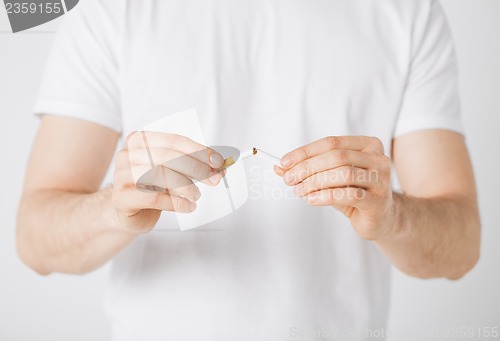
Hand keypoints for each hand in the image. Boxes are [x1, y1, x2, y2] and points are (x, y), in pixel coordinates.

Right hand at [112, 131, 224, 233]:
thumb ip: (193, 165)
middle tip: (214, 180)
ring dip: (186, 186)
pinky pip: (154, 198)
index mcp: (140, 140)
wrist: (127, 212)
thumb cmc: (152, 187)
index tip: (219, 162)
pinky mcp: (121, 198)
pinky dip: (177, 203)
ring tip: (197, 195)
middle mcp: (127, 154)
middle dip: (196, 168)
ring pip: (161, 175)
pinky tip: (188, 207)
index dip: (199, 150)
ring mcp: (121, 175)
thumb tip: (221, 166)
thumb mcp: (172, 171)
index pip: (174, 141)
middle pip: (168, 156)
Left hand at [275, 136, 395, 239]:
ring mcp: (381, 179)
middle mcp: (378, 158)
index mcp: (367, 145)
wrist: (381, 217)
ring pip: (343, 173)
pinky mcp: (378, 200)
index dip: (305, 152)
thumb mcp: (331, 178)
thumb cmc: (354, 193)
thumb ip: (309, 170)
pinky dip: (326, 196)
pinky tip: (312, 200)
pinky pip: (349, 194)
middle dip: (307, 167)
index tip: (284, 162)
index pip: (331, 142)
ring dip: (315, 182)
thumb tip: (279, 167)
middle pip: (336, 156)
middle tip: (289, 179)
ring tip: (300, 191)